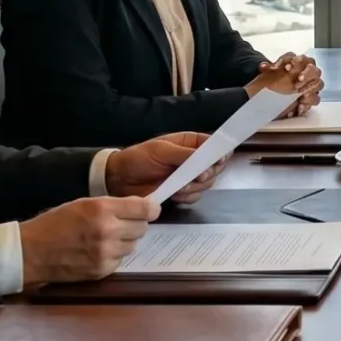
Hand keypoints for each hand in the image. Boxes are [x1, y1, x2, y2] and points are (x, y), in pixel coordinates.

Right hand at [19, 195, 155, 285]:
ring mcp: (105, 253)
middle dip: (135, 225)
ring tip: (104, 238)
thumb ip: (112, 205)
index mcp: (102, 209)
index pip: (144, 208)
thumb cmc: (55, 223)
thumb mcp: (83, 203)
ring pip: (133, 245)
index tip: (151, 209)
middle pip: (142, 228)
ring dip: (124, 241)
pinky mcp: (102, 270)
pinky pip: (120, 260)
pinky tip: (97, 251)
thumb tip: (140, 206)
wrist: (31, 251)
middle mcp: (107, 231)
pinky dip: (114, 256)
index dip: (151, 209)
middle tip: (121, 224)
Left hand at [104, 132, 220, 203]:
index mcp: (189, 143)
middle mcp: (192, 160)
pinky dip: (186, 197)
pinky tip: (173, 194)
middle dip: (207, 174)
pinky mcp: (181, 192)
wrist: (120, 178)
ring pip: (206, 184)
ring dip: (194, 187)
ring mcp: (187, 177)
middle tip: (196, 177)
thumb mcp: (161, 151)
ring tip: (178, 186)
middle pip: (214, 167)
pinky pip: (194, 197)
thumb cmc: (138, 158)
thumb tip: (207, 161)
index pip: (214, 145)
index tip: (219, 160)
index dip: (220, 153)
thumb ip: (185, 154)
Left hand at [247, 53, 322, 115]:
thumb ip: (268, 69)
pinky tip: (298, 107)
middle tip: (298, 81)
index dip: (296, 62)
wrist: (276, 93)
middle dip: (307, 74)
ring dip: (310, 88)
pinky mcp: (312, 98)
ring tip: (300, 95)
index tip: (287, 68)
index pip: (302, 59)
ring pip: (319, 84)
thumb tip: (264, 67)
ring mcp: (312, 85)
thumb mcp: (270, 73)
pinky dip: (307, 103)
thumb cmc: (276, 79)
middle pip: (315, 70)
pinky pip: (315, 100)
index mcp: (300, 63)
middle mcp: (309, 73)